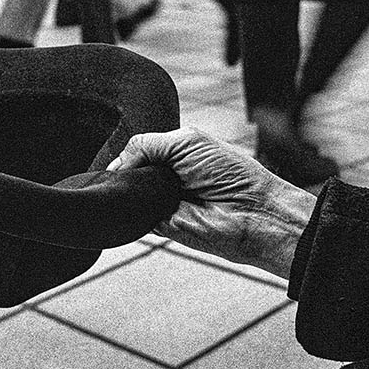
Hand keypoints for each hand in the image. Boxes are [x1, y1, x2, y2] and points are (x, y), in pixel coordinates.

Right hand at [107, 128, 316, 278]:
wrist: (253, 213)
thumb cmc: (230, 173)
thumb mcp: (185, 142)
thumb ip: (145, 145)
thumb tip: (115, 166)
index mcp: (174, 153)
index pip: (137, 149)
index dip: (125, 151)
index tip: (115, 154)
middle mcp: (166, 177)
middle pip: (128, 171)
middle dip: (122, 169)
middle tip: (122, 171)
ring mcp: (162, 202)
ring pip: (128, 194)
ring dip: (125, 189)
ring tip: (132, 185)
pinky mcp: (161, 226)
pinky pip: (134, 217)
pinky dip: (128, 210)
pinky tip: (131, 202)